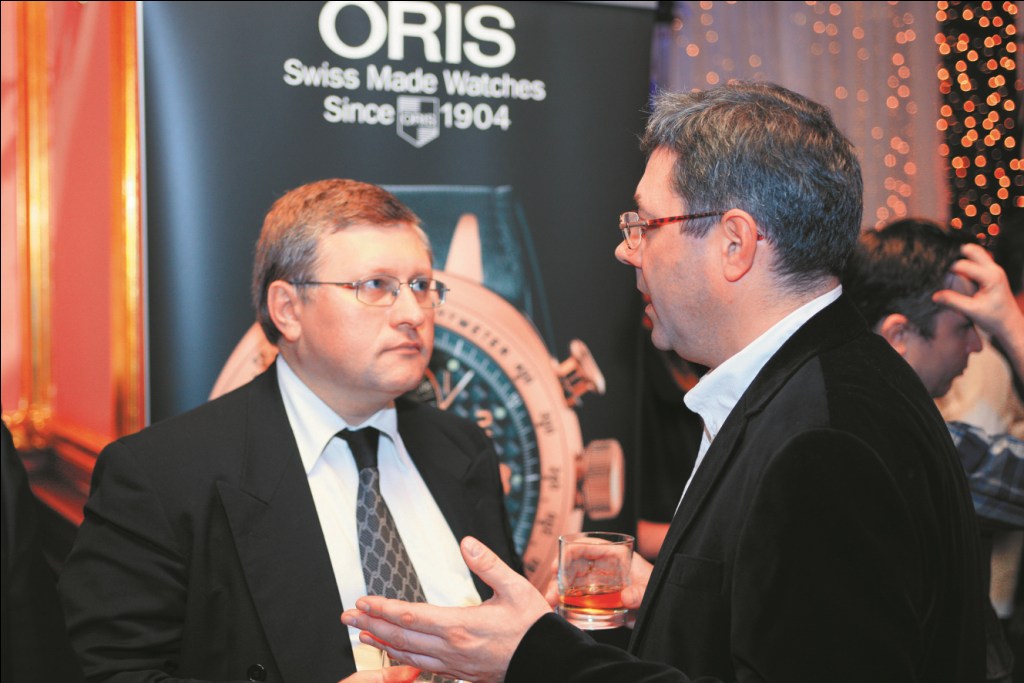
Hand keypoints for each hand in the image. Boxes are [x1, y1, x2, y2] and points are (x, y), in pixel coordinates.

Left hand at [342, 536, 551, 682]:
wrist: (547, 661)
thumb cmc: (533, 626)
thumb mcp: (515, 587)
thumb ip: (487, 564)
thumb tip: (466, 543)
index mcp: (460, 625)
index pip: (410, 615)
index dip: (383, 608)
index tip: (362, 601)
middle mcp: (451, 648)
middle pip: (401, 636)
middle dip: (371, 624)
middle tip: (347, 616)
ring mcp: (454, 663)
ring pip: (408, 654)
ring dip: (382, 642)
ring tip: (362, 633)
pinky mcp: (460, 672)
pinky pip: (423, 666)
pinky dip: (403, 657)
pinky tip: (395, 651)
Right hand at [543, 543, 652, 620]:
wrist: (663, 605)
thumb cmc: (657, 587)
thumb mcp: (650, 588)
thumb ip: (640, 593)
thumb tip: (626, 597)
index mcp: (615, 556)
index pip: (590, 546)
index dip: (571, 552)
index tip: (557, 563)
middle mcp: (603, 567)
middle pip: (576, 565)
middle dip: (559, 577)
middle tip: (551, 593)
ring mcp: (599, 583)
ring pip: (573, 582)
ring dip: (560, 591)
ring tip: (552, 604)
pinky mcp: (599, 599)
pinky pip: (580, 598)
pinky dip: (569, 604)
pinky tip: (561, 612)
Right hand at [933, 243, 1023, 376]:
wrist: (1010, 325)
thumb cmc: (995, 319)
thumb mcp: (972, 311)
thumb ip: (953, 301)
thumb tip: (934, 296)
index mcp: (991, 276)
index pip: (963, 265)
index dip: (947, 267)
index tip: (934, 273)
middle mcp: (994, 269)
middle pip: (972, 250)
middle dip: (955, 253)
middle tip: (940, 262)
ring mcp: (994, 270)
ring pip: (975, 253)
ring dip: (961, 257)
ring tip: (945, 266)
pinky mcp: (991, 274)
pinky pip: (977, 261)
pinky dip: (965, 263)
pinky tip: (954, 271)